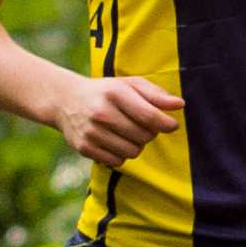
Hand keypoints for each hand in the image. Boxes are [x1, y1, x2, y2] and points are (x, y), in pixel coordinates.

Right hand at [53, 72, 180, 165]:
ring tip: (127, 133)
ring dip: (136, 145)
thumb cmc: (106, 92)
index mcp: (115, 93)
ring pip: (133, 152)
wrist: (65, 101)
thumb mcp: (129, 85)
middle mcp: (101, 113)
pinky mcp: (84, 148)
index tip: (172, 125)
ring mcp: (91, 132)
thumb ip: (155, 94)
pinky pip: (117, 162)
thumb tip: (180, 104)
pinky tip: (114, 141)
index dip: (166, 124)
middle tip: (141, 125)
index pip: (149, 116)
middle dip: (149, 133)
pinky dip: (121, 155)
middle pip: (144, 136)